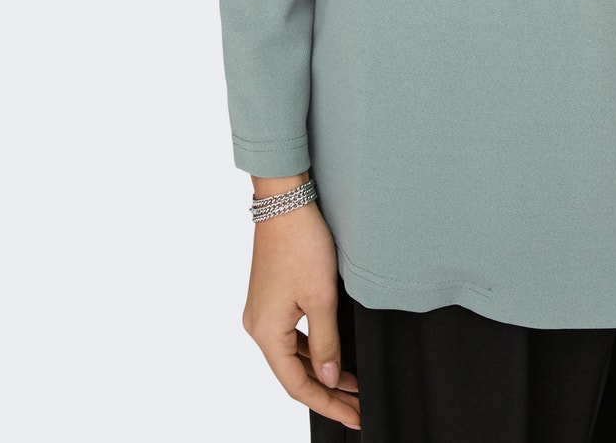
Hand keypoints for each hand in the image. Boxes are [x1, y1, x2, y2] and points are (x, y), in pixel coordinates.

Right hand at [241, 197, 361, 429]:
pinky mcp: (270, 298)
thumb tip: (328, 378)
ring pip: (292, 355)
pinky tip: (331, 354)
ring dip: (320, 371)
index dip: (327, 404)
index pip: (297, 385)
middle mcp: (258, 327)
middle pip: (293, 373)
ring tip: (351, 385)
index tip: (354, 415)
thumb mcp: (321, 297)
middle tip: (358, 406)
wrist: (285, 201)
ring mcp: (262, 312)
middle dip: (327, 391)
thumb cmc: (301, 243)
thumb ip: (325, 343)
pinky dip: (311, 349)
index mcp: (265, 333)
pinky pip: (290, 336)